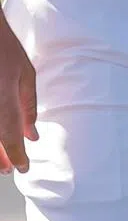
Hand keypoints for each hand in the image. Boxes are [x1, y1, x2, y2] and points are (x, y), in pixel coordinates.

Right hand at [0, 18, 36, 173]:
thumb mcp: (25, 75)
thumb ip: (28, 106)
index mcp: (3, 103)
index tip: (23, 168)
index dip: (16, 157)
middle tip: (9, 169)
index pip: (9, 139)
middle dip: (0, 158)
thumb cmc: (6, 51)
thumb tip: (31, 134)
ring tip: (2, 161)